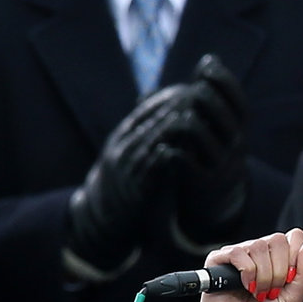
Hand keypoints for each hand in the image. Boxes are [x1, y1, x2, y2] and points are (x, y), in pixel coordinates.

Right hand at [65, 83, 196, 274]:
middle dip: (174, 107)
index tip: (190, 86)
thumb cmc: (125, 180)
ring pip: (149, 140)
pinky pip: (149, 169)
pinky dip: (164, 156)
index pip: (146, 109)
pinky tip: (180, 148)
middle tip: (198, 95)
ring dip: (172, 127)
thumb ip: (147, 132)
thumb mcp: (130, 151)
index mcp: (123, 136)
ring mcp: (127, 166)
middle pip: (149, 120)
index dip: (168, 97)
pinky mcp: (135, 187)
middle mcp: (123, 147)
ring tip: (194, 116)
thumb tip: (170, 108)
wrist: (103, 215)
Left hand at [163, 55, 248, 250]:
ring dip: (178, 119)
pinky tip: (163, 146)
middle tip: (188, 90)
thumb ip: (211, 99)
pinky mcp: (201, 181)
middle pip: (218, 111)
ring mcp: (219, 163)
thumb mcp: (218, 127)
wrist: (216, 200)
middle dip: (200, 94)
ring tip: (170, 119)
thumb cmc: (210, 152)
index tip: (205, 63)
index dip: (224, 80)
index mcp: (239, 130)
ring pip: (195, 130)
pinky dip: (169, 148)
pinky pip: (181, 158)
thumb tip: (209, 60)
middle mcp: (235, 145)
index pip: (239, 102)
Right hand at [193, 229, 302, 301]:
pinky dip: (247, 272)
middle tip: (273, 292)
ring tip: (259, 294)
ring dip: (264, 275)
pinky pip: (238, 252)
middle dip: (280, 270)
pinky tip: (246, 287)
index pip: (293, 237)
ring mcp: (238, 257)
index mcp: (277, 260)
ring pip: (259, 246)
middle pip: (278, 240)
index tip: (290, 280)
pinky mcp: (218, 261)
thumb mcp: (293, 300)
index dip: (295, 257)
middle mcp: (258, 255)